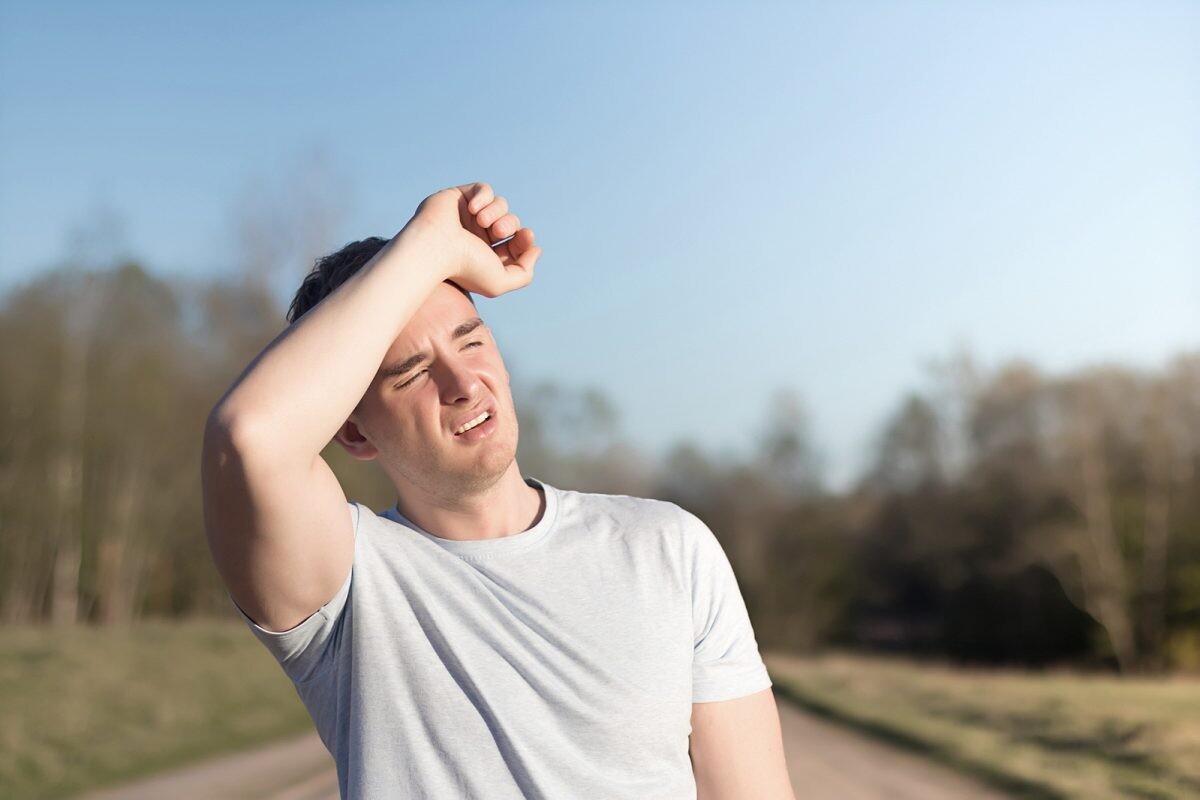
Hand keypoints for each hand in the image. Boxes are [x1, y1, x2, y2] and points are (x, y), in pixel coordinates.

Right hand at [401, 182, 541, 297]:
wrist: (435, 248)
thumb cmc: (465, 267)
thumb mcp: (500, 282)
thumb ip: (525, 273)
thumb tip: (536, 250)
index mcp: (487, 254)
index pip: (517, 242)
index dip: (525, 239)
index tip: (526, 238)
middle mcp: (478, 235)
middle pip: (511, 222)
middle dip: (510, 225)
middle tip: (497, 232)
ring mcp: (468, 216)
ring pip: (501, 204)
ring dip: (497, 212)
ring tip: (482, 221)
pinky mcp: (460, 197)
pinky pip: (484, 189)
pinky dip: (483, 197)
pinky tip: (473, 209)